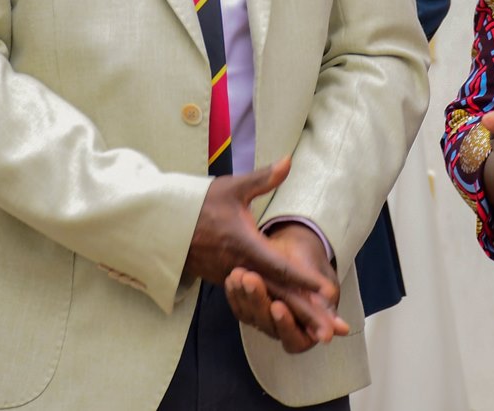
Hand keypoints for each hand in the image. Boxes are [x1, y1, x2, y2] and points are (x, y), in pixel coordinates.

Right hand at [184, 157, 347, 346]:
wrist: (162, 225)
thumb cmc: (199, 204)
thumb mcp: (232, 188)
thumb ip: (264, 179)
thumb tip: (289, 161)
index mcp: (244, 245)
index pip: (279, 266)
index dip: (304, 278)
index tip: (326, 291)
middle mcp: (239, 267)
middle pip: (278, 293)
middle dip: (306, 312)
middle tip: (332, 331)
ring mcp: (231, 278)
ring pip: (268, 299)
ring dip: (294, 315)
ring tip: (319, 331)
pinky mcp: (225, 281)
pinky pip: (254, 298)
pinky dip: (275, 309)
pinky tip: (293, 317)